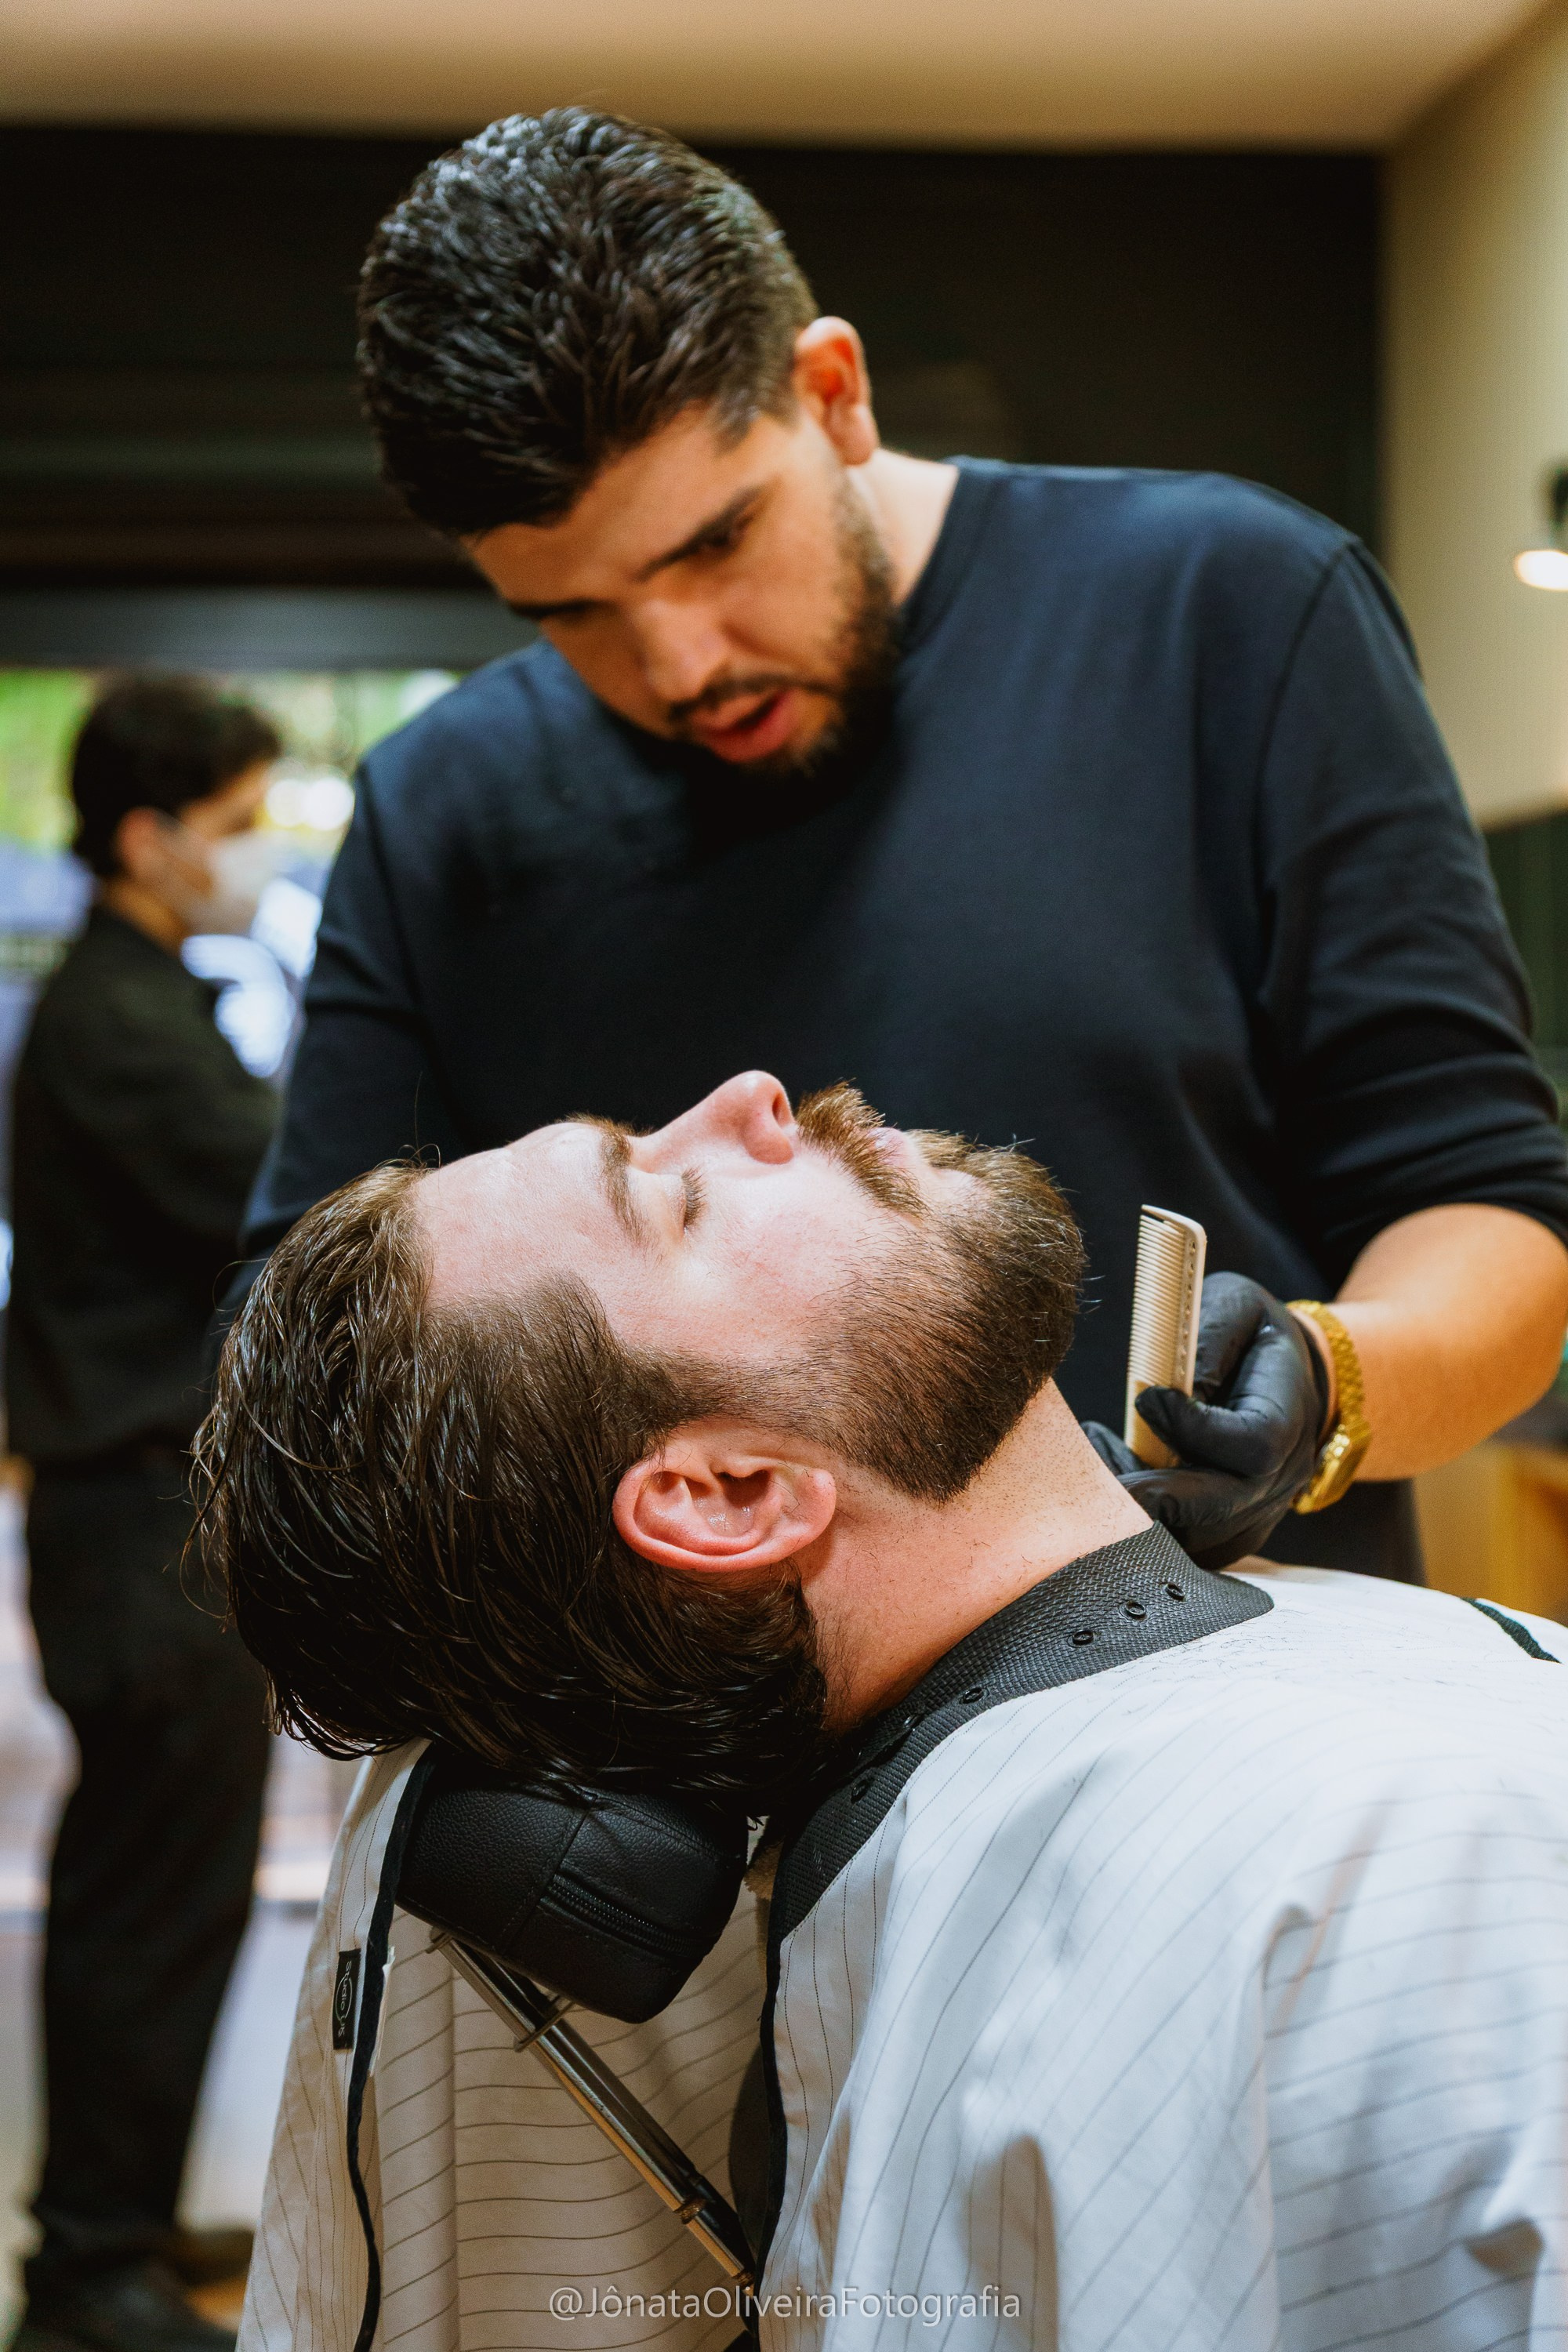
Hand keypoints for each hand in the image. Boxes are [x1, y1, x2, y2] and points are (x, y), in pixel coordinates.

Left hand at [1082, 1273, 1330, 1570]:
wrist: (1292, 1375)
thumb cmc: (1253, 1335)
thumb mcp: (1237, 1309)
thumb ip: (1207, 1341)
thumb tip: (1161, 1395)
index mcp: (1290, 1416)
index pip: (1255, 1446)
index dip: (1197, 1431)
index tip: (1147, 1396)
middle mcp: (1283, 1476)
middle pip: (1223, 1510)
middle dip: (1153, 1495)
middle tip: (1097, 1468)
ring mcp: (1259, 1513)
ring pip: (1199, 1540)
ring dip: (1139, 1511)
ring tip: (1097, 1460)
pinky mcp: (1230, 1531)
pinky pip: (1186, 1546)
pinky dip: (1142, 1523)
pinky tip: (1113, 1475)